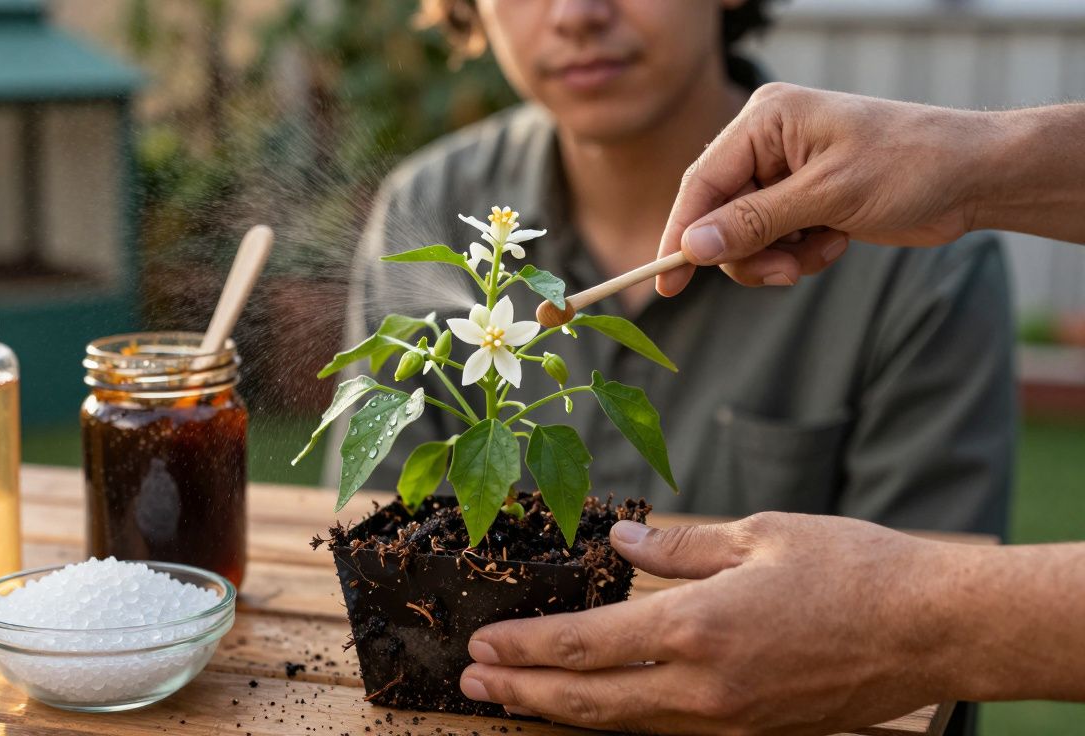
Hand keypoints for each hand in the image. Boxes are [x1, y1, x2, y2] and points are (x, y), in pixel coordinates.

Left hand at [460, 513, 960, 734]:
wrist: (935, 630)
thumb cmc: (853, 569)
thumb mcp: (760, 534)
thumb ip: (681, 545)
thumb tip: (620, 537)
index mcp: (699, 627)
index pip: (587, 645)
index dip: (526, 649)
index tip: (481, 646)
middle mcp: (705, 687)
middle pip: (590, 701)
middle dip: (522, 693)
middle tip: (471, 684)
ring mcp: (730, 720)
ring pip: (625, 725)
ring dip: (562, 713)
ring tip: (514, 700)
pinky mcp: (754, 732)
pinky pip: (669, 730)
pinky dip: (619, 719)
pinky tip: (596, 706)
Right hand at [655, 84, 991, 294]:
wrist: (974, 177)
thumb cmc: (910, 166)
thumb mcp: (827, 195)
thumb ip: (754, 222)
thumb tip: (693, 249)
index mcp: (766, 120)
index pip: (703, 182)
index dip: (681, 234)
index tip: (667, 283)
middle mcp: (768, 143)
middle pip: (719, 216)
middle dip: (748, 251)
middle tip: (784, 272)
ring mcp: (785, 173)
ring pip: (745, 237)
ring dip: (778, 257)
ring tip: (822, 251)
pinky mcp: (804, 200)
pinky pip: (774, 242)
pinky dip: (798, 254)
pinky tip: (835, 242)